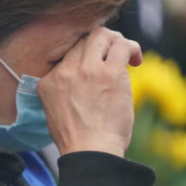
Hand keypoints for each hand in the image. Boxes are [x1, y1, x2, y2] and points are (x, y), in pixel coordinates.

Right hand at [38, 28, 141, 157]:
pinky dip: (132, 48)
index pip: (68, 54)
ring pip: (102, 36)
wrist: (89, 150)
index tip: (96, 67)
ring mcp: (87, 70)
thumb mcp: (54, 112)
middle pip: (83, 40)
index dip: (85, 57)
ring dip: (116, 42)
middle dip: (101, 44)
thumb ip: (62, 92)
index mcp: (48, 82)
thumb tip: (82, 84)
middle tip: (114, 56)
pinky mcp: (110, 73)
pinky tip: (136, 60)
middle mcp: (64, 71)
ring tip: (127, 55)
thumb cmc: (77, 140)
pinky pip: (122, 46)